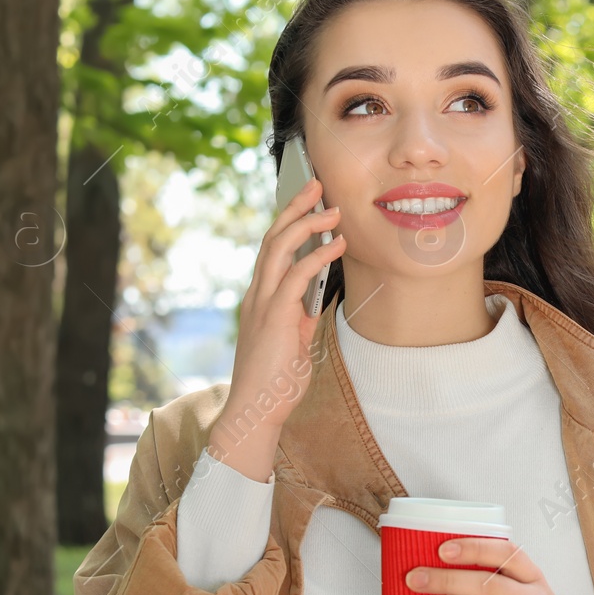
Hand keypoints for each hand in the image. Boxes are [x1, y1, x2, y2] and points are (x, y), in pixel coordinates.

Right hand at [211, 176, 346, 479]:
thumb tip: (315, 300)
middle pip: (272, 237)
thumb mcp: (294, 342)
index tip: (308, 201)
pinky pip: (297, 276)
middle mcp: (257, 294)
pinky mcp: (275, 316)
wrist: (257, 410)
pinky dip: (317, 256)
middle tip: (317, 185)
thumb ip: (300, 317)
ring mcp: (263, 303)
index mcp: (261, 298)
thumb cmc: (276, 381)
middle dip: (294, 208)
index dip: (288, 221)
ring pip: (280, 248)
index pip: (272, 249)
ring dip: (308, 224)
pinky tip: (336, 245)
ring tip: (333, 209)